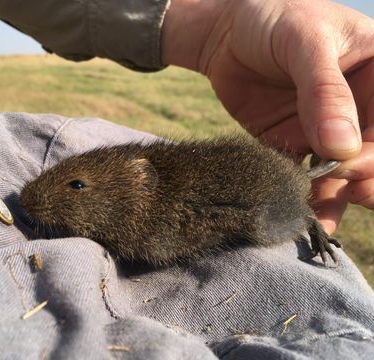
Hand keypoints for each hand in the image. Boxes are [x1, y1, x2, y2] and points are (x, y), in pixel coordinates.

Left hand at [162, 0, 373, 233]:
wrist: (226, 36)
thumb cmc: (272, 18)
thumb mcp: (304, 41)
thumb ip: (324, 90)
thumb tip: (342, 147)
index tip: (351, 162)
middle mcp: (360, 107)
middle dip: (366, 178)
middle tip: (346, 191)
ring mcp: (327, 130)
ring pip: (345, 172)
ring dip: (339, 199)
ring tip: (321, 220)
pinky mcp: (296, 144)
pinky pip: (306, 177)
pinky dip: (307, 199)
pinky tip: (305, 219)